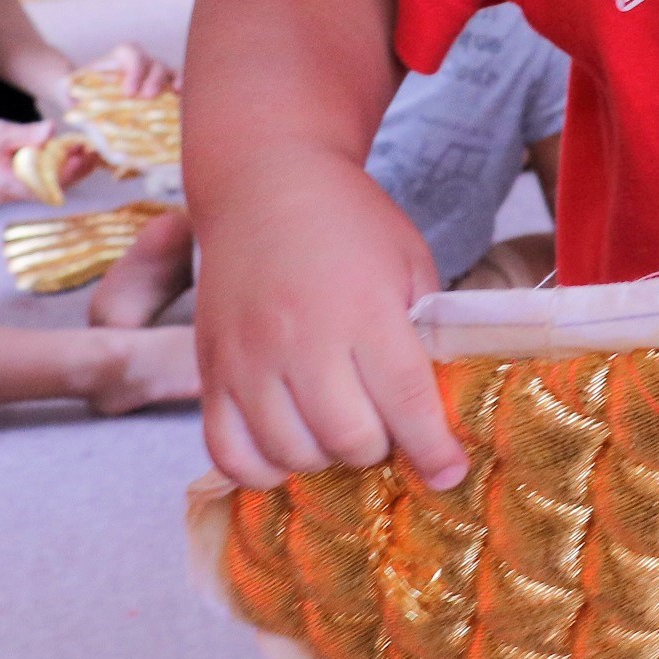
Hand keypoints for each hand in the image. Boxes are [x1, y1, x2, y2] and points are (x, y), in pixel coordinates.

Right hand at [0, 115, 91, 202]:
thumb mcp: (0, 131)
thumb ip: (27, 134)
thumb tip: (52, 130)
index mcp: (3, 184)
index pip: (44, 187)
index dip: (67, 173)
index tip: (83, 153)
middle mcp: (8, 194)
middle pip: (50, 189)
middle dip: (73, 171)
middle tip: (92, 150)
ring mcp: (9, 191)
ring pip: (46, 185)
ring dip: (67, 169)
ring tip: (85, 150)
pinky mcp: (11, 184)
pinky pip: (39, 180)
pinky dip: (54, 168)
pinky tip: (68, 152)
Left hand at [74, 42, 178, 101]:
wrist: (86, 95)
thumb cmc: (78, 91)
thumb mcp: (68, 88)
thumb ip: (67, 91)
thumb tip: (72, 104)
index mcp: (119, 56)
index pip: (131, 53)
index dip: (133, 70)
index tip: (128, 91)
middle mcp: (140, 61)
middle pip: (153, 63)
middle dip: (152, 79)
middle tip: (146, 97)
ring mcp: (153, 73)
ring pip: (168, 71)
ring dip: (171, 81)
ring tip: (173, 94)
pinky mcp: (162, 87)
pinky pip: (176, 83)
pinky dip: (181, 88)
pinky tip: (182, 98)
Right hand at [194, 154, 464, 490]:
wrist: (265, 186)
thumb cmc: (350, 223)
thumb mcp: (409, 263)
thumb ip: (424, 332)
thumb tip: (439, 406)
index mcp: (364, 309)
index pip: (405, 400)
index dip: (433, 448)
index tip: (449, 473)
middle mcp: (300, 339)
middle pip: (348, 439)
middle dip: (381, 450)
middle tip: (389, 429)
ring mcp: (247, 359)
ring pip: (291, 454)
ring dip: (327, 458)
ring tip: (342, 429)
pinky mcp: (210, 371)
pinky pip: (229, 452)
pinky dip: (264, 468)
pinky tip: (290, 447)